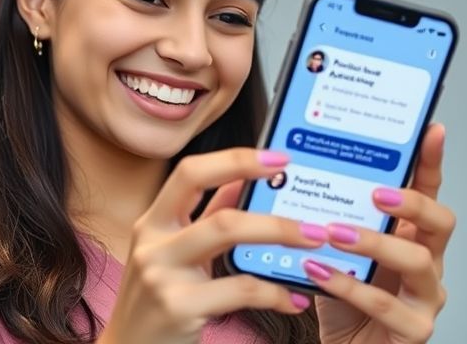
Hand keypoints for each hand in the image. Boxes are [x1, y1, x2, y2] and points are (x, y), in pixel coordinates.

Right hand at [100, 148, 323, 343]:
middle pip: (219, 211)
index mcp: (154, 222)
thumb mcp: (175, 251)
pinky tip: (293, 300)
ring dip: (280, 236)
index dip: (236, 159)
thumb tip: (241, 180)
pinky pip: (239, 291)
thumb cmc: (157, 301)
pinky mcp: (176, 307)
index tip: (278, 159)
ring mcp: (162, 274)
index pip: (191, 173)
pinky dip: (274, 294)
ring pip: (228, 237)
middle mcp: (153, 242)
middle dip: (274, 214)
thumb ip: (206, 216)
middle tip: (313, 221)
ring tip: (312, 244)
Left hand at [311, 123, 454, 343]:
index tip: (431, 130)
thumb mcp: (333, 252)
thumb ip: (328, 219)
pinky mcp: (415, 330)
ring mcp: (426, 298)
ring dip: (375, 243)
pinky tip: (319, 272)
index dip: (431, 161)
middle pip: (440, 222)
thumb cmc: (340, 303)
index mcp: (409, 236)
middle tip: (376, 192)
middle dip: (412, 201)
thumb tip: (292, 175)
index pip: (428, 191)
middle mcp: (427, 264)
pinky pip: (386, 305)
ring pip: (418, 261)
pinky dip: (349, 286)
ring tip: (335, 233)